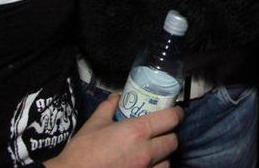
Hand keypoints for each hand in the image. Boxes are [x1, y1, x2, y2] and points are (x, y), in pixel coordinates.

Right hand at [46, 93, 182, 167]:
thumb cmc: (82, 151)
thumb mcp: (94, 124)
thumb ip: (108, 107)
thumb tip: (116, 96)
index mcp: (137, 131)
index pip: (171, 119)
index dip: (176, 113)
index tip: (175, 111)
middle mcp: (146, 151)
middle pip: (173, 141)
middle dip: (169, 135)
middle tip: (160, 132)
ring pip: (168, 161)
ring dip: (163, 155)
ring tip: (153, 152)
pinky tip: (146, 165)